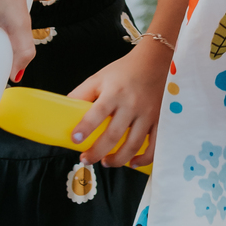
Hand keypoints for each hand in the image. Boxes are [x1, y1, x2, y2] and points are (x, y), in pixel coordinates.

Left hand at [68, 41, 167, 169]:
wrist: (155, 62)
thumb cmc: (124, 71)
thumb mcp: (99, 77)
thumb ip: (82, 93)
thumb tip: (64, 110)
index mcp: (114, 93)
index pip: (98, 112)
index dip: (85, 127)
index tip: (75, 139)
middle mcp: (131, 105)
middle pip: (114, 135)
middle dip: (97, 152)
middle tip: (86, 159)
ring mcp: (148, 114)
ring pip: (133, 144)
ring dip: (118, 159)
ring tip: (105, 162)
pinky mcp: (160, 120)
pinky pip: (155, 145)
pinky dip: (144, 158)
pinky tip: (133, 163)